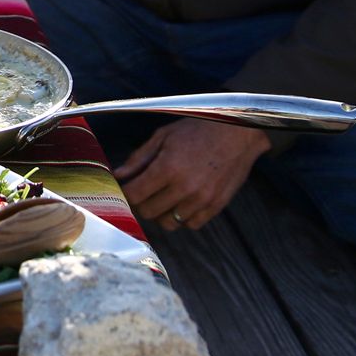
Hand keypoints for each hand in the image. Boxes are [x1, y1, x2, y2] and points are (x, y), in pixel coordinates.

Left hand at [114, 119, 270, 230]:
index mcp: (167, 167)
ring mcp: (202, 199)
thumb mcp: (163, 136)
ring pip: (169, 222)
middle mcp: (184, 187)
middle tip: (144, 191)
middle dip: (141, 203)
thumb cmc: (198, 130)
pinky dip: (183, 217)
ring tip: (164, 197)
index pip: (134, 194)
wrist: (238, 133)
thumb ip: (138, 158)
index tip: (126, 188)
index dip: (126, 193)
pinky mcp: (216, 206)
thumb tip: (118, 175)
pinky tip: (182, 202)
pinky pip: (191, 225)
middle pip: (148, 211)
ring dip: (161, 213)